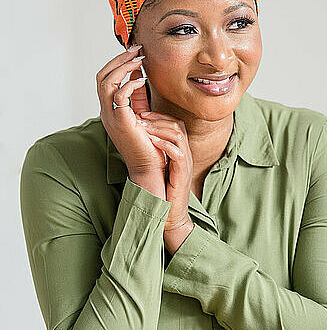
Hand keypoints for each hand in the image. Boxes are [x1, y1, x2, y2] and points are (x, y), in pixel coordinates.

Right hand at [96, 47, 167, 175]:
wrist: (150, 169)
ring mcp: (111, 117)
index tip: (134, 53)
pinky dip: (129, 84)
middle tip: (137, 49)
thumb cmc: (149, 144)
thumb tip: (139, 75)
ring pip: (107, 82)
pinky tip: (141, 80)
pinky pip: (119, 95)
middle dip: (119, 60)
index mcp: (110, 110)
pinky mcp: (121, 122)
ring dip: (123, 66)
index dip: (118, 63)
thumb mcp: (143, 114)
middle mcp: (106, 112)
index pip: (105, 79)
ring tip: (139, 58)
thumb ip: (139, 96)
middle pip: (102, 76)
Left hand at [138, 111, 192, 230]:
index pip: (175, 123)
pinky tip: (152, 143)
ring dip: (159, 129)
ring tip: (143, 128)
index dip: (159, 116)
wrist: (170, 215)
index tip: (141, 114)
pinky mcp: (183, 174)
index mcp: (179, 150)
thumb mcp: (158, 166)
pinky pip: (178, 153)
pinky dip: (165, 145)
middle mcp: (185, 154)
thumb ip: (153, 151)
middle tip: (140, 117)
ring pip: (178, 135)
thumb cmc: (162, 192)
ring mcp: (186, 163)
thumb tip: (138, 137)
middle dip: (158, 118)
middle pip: (178, 125)